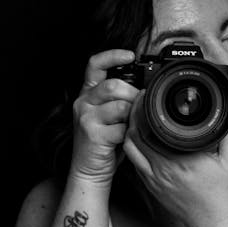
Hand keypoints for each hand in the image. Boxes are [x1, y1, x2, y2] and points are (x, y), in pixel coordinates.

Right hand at [69, 50, 139, 185]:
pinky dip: (130, 133)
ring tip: (133, 124)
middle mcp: (83, 103)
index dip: (112, 55)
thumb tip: (144, 90)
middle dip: (133, 95)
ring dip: (133, 115)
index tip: (130, 55)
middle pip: (113, 86)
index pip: (95, 64)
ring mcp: (86, 118)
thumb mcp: (111, 117)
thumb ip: (121, 101)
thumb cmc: (104, 144)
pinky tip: (128, 138)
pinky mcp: (93, 134)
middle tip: (140, 107)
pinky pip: (121, 127)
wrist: (90, 171)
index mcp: (87, 94)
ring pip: (119, 105)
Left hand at [122, 92, 227, 226]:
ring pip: (130, 148)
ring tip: (138, 118)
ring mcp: (154, 179)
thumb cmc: (222, 194)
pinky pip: (134, 162)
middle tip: (140, 102)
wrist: (212, 223)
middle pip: (134, 134)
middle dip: (133, 114)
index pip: (149, 127)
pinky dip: (134, 147)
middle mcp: (162, 169)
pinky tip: (140, 138)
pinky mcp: (151, 186)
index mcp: (180, 159)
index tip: (147, 95)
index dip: (143, 107)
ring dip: (130, 131)